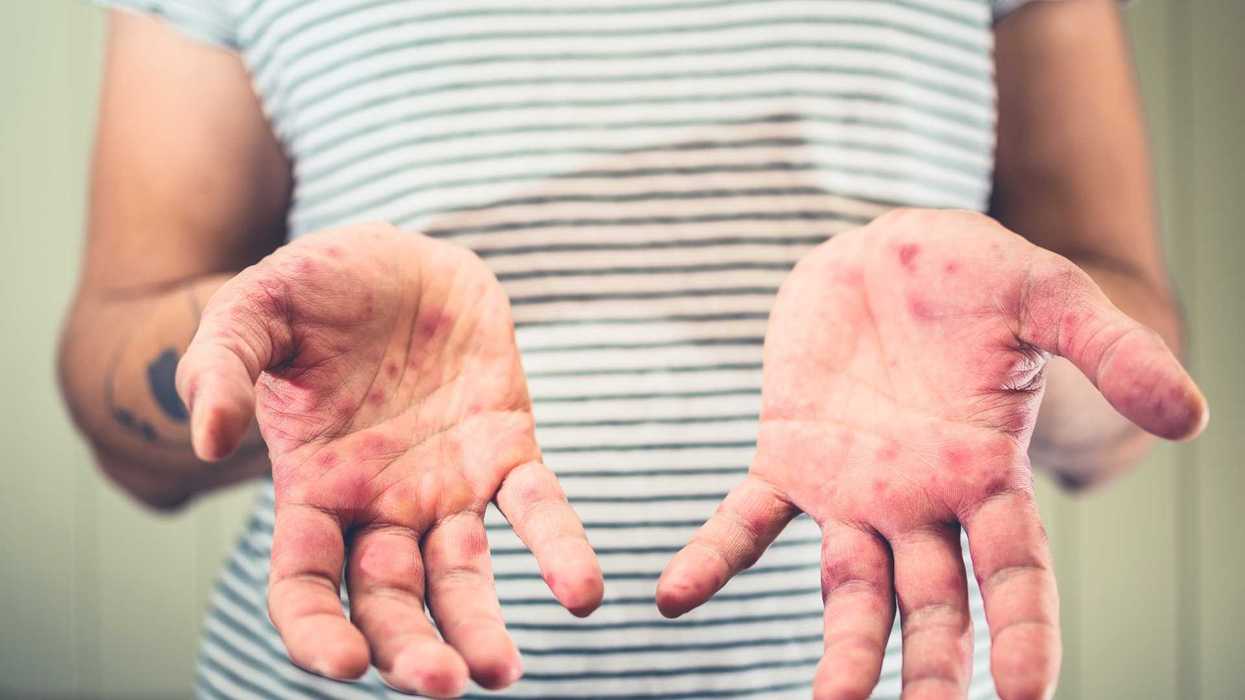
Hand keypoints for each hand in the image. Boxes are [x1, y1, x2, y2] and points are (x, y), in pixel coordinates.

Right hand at [176, 223, 602, 696]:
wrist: (397, 255)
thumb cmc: (316, 288)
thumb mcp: (255, 311)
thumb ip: (222, 367)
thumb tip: (210, 440)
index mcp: (312, 488)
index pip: (304, 582)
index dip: (316, 630)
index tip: (343, 665)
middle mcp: (380, 504)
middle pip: (389, 600)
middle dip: (410, 650)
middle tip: (442, 686)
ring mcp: (446, 483)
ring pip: (462, 574)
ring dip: (480, 626)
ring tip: (500, 672)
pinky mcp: (505, 448)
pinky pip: (537, 508)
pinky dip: (560, 549)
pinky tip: (582, 593)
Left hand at [657, 209, 1206, 698]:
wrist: (882, 246)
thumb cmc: (972, 275)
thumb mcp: (1047, 298)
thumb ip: (1110, 351)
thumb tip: (1193, 420)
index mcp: (986, 472)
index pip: (1015, 572)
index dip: (1024, 632)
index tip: (1024, 696)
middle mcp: (920, 499)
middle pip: (933, 604)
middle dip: (933, 667)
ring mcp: (851, 487)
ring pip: (848, 588)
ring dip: (839, 648)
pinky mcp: (787, 455)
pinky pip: (746, 520)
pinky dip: (713, 558)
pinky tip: (674, 596)